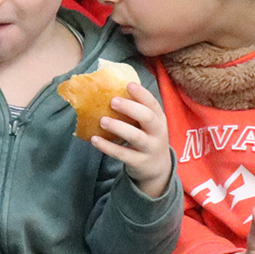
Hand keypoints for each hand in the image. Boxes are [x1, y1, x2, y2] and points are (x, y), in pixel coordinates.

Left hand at [89, 82, 172, 197]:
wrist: (158, 168)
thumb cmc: (148, 138)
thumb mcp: (149, 125)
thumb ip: (137, 111)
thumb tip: (112, 89)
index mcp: (159, 119)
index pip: (153, 104)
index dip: (142, 94)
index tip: (129, 85)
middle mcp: (157, 133)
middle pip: (147, 118)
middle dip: (130, 108)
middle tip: (112, 101)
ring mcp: (149, 149)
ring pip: (135, 137)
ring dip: (118, 127)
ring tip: (102, 120)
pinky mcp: (139, 162)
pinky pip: (122, 154)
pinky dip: (107, 147)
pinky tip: (95, 139)